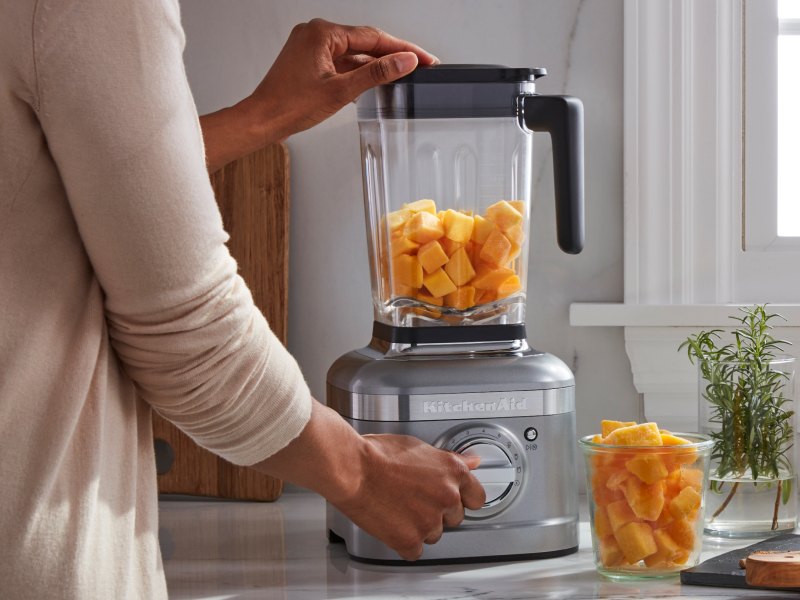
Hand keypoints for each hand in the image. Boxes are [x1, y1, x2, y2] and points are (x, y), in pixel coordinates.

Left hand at [244, 19, 437, 141]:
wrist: (262, 121)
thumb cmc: (288, 106)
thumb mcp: (340, 91)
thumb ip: (376, 74)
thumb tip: (403, 61)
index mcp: (322, 33)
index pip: (373, 37)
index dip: (402, 48)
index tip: (423, 58)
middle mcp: (316, 34)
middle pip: (365, 42)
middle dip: (392, 55)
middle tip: (420, 64)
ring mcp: (312, 47)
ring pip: (354, 53)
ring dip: (375, 65)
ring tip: (402, 75)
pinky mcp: (310, 61)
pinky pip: (341, 62)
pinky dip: (358, 71)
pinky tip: (373, 81)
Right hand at [334, 434, 485, 560]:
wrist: (352, 469)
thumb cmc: (379, 454)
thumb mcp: (420, 447)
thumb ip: (449, 460)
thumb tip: (471, 461)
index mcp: (453, 472)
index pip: (477, 497)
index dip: (464, 499)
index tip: (457, 500)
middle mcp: (447, 497)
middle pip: (454, 518)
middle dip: (438, 511)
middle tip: (415, 499)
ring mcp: (429, 521)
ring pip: (434, 534)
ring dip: (420, 527)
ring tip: (399, 508)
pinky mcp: (410, 540)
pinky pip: (414, 551)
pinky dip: (404, 542)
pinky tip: (392, 524)